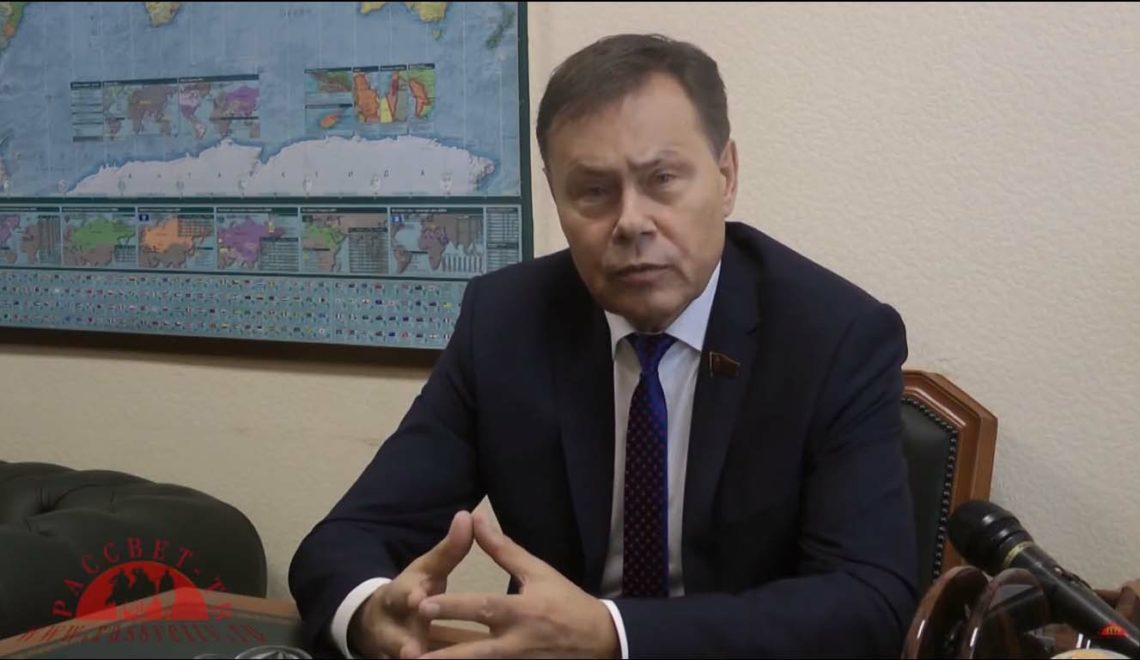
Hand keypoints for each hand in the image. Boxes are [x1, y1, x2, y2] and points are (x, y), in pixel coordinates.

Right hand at [349, 511, 473, 658]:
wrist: (375, 622)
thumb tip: (467, 515)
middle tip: (412, 651)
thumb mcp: (428, 570)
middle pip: (393, 636)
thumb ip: (449, 550)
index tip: (417, 598)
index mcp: (400, 596)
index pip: (402, 594)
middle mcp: (393, 625)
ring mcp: (393, 650)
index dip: (409, 596)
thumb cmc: (413, 592)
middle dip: (402, 642)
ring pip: (398, 655)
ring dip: (407, 657)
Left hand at [417, 514, 619, 658]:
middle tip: (412, 652)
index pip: (482, 608)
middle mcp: (518, 641)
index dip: (453, 607)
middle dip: (444, 653)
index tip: (423, 605)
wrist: (600, 641)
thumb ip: (503, 550)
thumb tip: (476, 520)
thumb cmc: (567, 602)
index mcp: (522, 611)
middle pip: (475, 650)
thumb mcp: (539, 572)